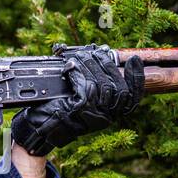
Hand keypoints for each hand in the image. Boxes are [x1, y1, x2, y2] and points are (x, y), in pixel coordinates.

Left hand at [10, 43, 144, 155]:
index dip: (136, 79)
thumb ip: (97, 80)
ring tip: (79, 57)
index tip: (136, 60)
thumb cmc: (60, 107)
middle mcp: (106, 118)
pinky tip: (70, 68)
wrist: (40, 124)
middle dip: (106, 65)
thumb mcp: (83, 94)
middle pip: (118, 88)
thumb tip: (103, 55)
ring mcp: (95, 116)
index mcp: (110, 114)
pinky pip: (85, 86)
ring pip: (101, 84)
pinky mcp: (81, 111)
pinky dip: (77, 73)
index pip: (132, 98)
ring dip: (89, 65)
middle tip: (94, 52)